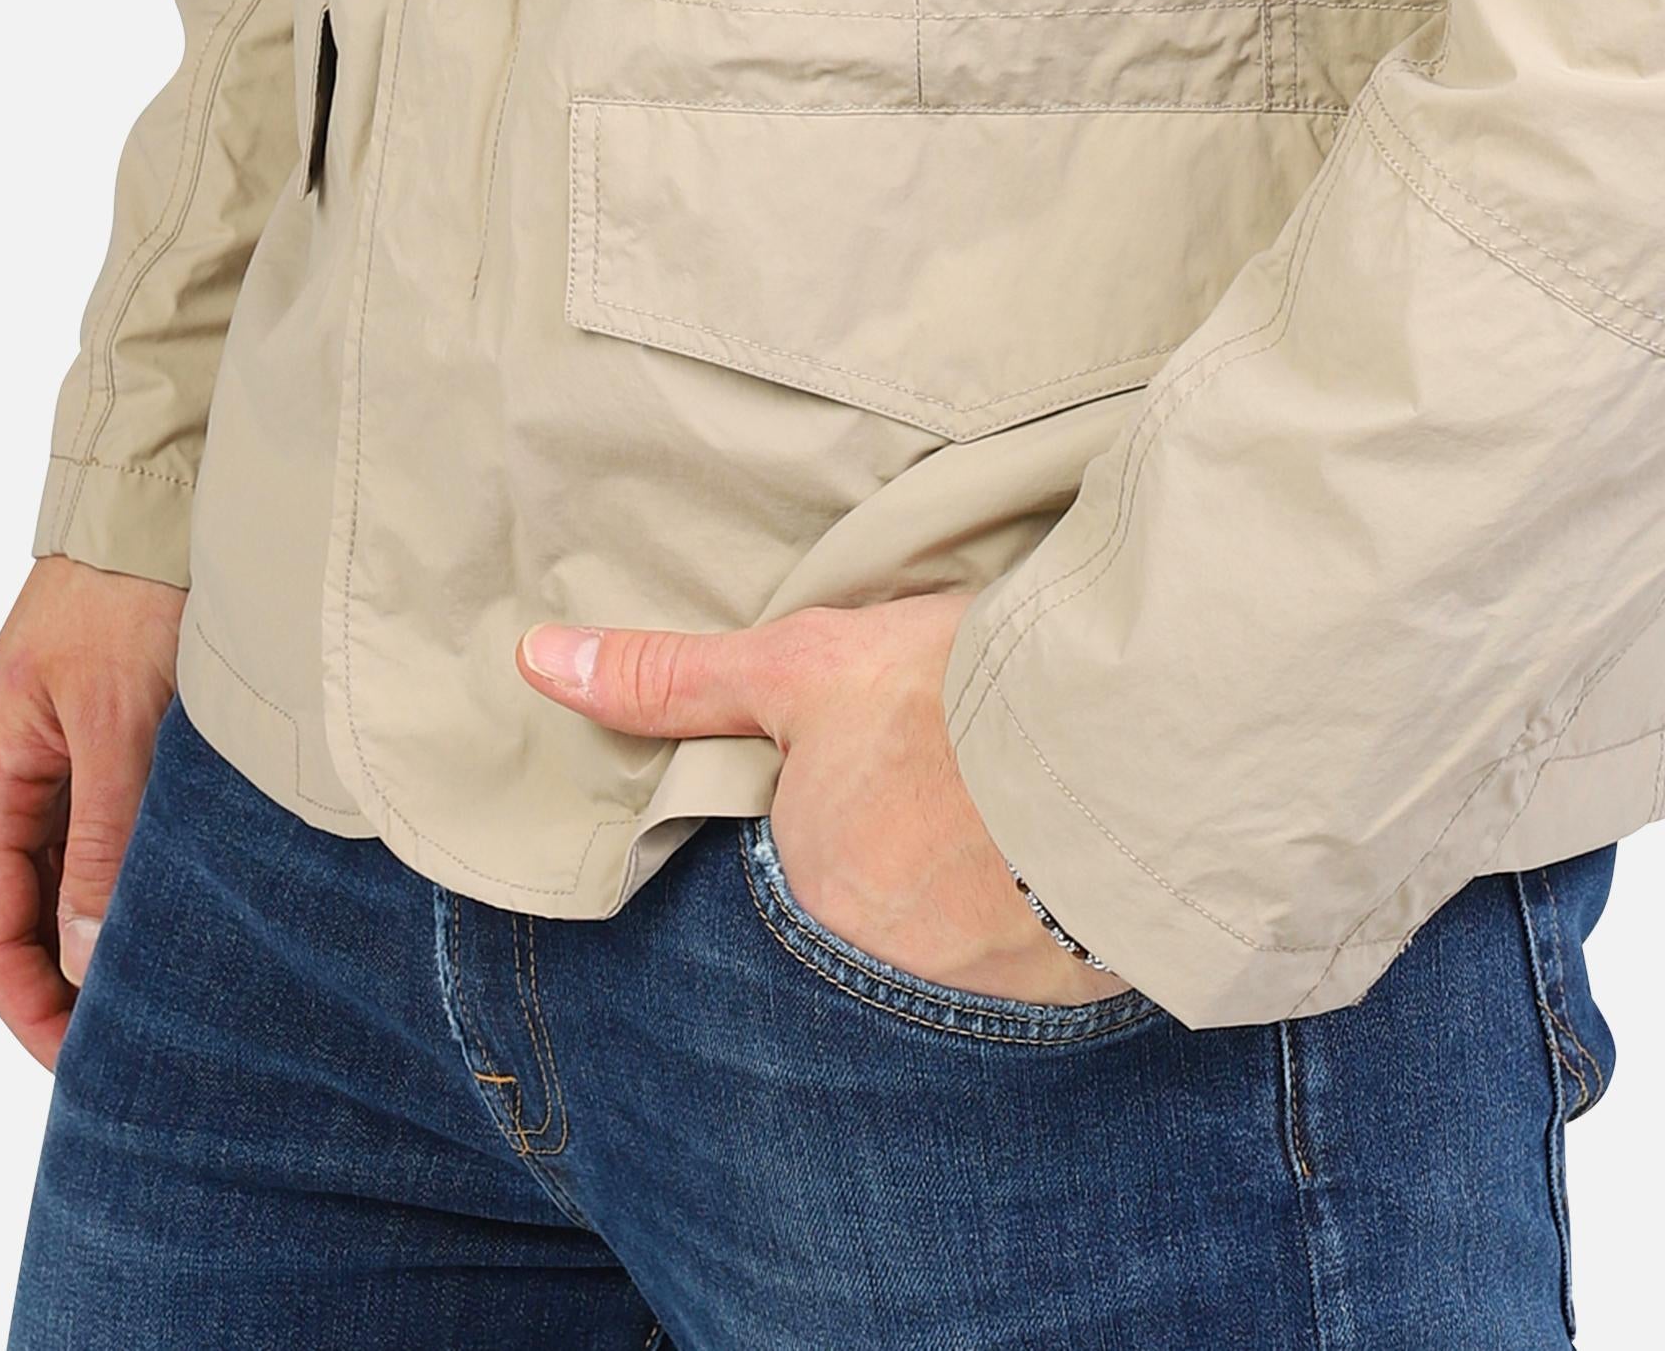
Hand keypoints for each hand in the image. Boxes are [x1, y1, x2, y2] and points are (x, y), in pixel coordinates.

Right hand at [0, 555, 185, 1063]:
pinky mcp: (87, 750)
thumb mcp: (118, 725)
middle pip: (18, 922)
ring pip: (59, 888)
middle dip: (68, 989)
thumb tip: (89, 961)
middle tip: (142, 1046)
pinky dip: (123, 888)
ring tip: (165, 995)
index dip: (32, 1011)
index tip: (91, 1064)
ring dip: (99, 939)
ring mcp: (41, 767)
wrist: (159, 498)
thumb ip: (104, 843)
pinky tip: (175, 918)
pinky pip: (93, 846)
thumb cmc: (127, 596)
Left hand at [518, 589, 1126, 1002]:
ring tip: (981, 848)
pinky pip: (1023, 979)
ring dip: (953, 922)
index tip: (834, 812)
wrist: (1130, 738)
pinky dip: (1026, 936)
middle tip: (916, 832)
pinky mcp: (1071, 999)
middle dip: (873, 902)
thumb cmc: (951, 700)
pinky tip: (1043, 878)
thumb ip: (669, 679)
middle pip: (851, 947)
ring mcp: (982, 1002)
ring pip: (937, 968)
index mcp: (808, 909)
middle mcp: (883, 984)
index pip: (766, 906)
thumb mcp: (800, 666)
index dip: (790, 850)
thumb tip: (533, 662)